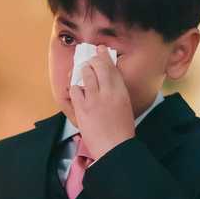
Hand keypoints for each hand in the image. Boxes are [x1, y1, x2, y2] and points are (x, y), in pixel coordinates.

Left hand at [70, 45, 135, 159]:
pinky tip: (77, 90)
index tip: (100, 50)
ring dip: (83, 71)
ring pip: (86, 74)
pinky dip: (75, 87)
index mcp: (121, 92)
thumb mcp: (125, 107)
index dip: (104, 56)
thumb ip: (117, 92)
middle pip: (98, 66)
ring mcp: (94, 99)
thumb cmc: (122, 131)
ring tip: (82, 72)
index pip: (112, 68)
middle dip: (92, 60)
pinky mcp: (82, 108)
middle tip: (89, 61)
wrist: (114, 148)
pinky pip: (75, 89)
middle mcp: (108, 92)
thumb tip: (107, 81)